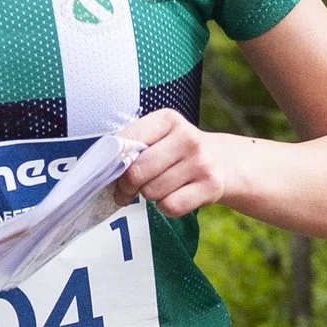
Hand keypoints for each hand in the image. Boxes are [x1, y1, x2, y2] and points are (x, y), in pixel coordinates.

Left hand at [116, 109, 248, 221]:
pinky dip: (165, 207)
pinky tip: (171, 197)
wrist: (220, 160)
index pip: (128, 142)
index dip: (114, 163)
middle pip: (137, 171)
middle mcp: (187, 138)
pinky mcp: (210, 186)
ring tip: (157, 187)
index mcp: (167, 119)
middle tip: (127, 190)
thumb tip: (105, 168)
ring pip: (152, 192)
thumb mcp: (158, 136)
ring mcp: (201, 162)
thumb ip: (132, 146)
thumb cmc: (175, 150)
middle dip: (126, 186)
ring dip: (148, 195)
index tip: (114, 172)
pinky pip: (171, 206)